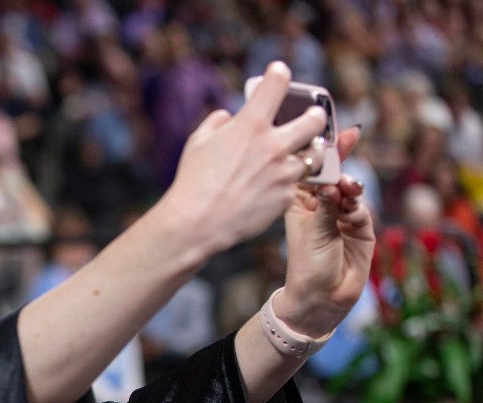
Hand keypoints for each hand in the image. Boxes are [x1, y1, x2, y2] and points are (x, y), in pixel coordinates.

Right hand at [158, 61, 329, 255]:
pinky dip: (285, 186)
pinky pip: (294, 186)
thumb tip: (230, 117)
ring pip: (314, 156)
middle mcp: (274, 145)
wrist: (197, 223)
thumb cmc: (192, 182)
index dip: (278, 74)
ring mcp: (284, 173)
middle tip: (311, 117)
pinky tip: (269, 190)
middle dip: (315, 115)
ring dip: (308, 153)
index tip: (278, 73)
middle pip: (315, 119)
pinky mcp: (286, 198)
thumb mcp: (197, 142)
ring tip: (298, 156)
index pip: (276, 84)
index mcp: (251, 125)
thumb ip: (218, 122)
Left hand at [278, 126, 375, 337]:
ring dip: (349, 185)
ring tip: (346, 186)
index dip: (320, 152)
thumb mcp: (311, 232)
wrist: (321, 299)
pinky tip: (351, 209)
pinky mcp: (362, 229)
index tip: (330, 133)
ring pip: (350, 191)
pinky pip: (362, 211)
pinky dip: (357, 207)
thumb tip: (333, 179)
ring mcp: (343, 217)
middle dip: (342, 158)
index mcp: (300, 203)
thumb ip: (325, 205)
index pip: (311, 172)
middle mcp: (322, 207)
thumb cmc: (306, 266)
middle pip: (335, 175)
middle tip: (348, 139)